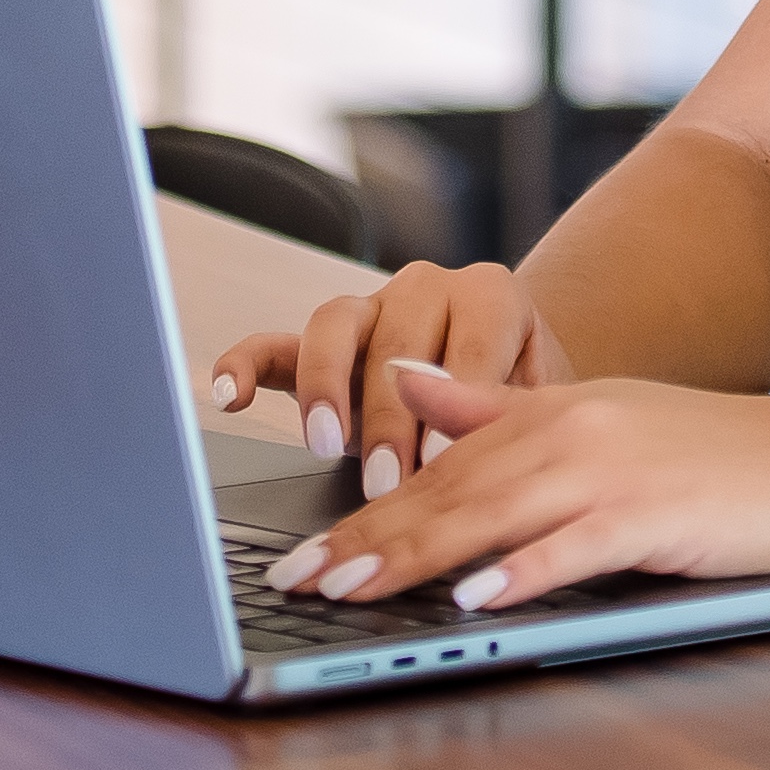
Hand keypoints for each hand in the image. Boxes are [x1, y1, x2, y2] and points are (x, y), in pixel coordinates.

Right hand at [207, 262, 578, 498]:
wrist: (509, 363)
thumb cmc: (522, 388)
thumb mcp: (536, 401)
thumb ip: (509, 416)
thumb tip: (481, 462)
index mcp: (489, 295)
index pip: (472, 344)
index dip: (458, 405)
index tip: (444, 463)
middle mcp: (425, 288)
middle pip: (399, 341)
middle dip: (390, 417)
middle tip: (385, 480)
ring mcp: (369, 309)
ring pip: (333, 324)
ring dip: (326, 387)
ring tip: (322, 444)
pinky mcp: (320, 341)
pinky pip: (275, 342)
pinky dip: (247, 363)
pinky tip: (232, 396)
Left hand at [257, 369, 769, 614]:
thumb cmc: (707, 456)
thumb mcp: (595, 420)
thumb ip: (494, 409)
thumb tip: (405, 384)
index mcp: (550, 412)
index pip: (437, 466)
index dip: (362, 512)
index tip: (298, 554)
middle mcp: (570, 431)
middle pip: (448, 491)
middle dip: (364, 541)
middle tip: (295, 583)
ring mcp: (612, 471)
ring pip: (492, 514)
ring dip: (415, 557)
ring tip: (351, 593)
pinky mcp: (654, 513)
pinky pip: (575, 544)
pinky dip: (522, 573)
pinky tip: (476, 599)